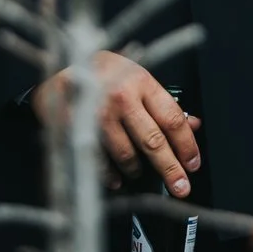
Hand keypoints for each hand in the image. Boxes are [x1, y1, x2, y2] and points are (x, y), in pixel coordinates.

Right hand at [32, 50, 202, 196]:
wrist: (59, 63)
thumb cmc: (103, 72)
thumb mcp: (136, 78)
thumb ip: (163, 103)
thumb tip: (193, 125)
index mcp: (141, 81)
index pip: (172, 119)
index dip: (187, 145)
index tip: (193, 164)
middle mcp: (121, 96)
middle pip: (153, 141)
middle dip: (171, 169)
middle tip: (181, 188)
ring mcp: (97, 113)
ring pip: (126, 155)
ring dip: (137, 171)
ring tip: (139, 173)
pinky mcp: (75, 127)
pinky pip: (99, 161)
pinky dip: (111, 175)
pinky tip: (116, 179)